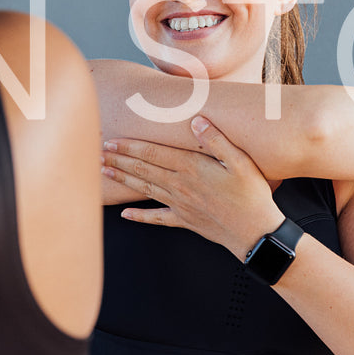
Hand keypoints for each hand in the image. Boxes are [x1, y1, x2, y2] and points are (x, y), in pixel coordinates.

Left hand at [102, 115, 284, 258]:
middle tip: (97, 152)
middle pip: (143, 170)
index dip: (130, 147)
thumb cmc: (252, 195)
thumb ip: (217, 140)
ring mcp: (180, 206)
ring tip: (103, 171)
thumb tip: (196, 121)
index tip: (112, 141)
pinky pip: (156, 218)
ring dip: (122, 180)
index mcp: (191, 169)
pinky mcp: (184, 221)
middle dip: (119, 160)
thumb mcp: (241, 161)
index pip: (153, 154)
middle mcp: (180, 186)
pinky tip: (124, 215)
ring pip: (144, 190)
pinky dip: (139, 216)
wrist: (256, 234)